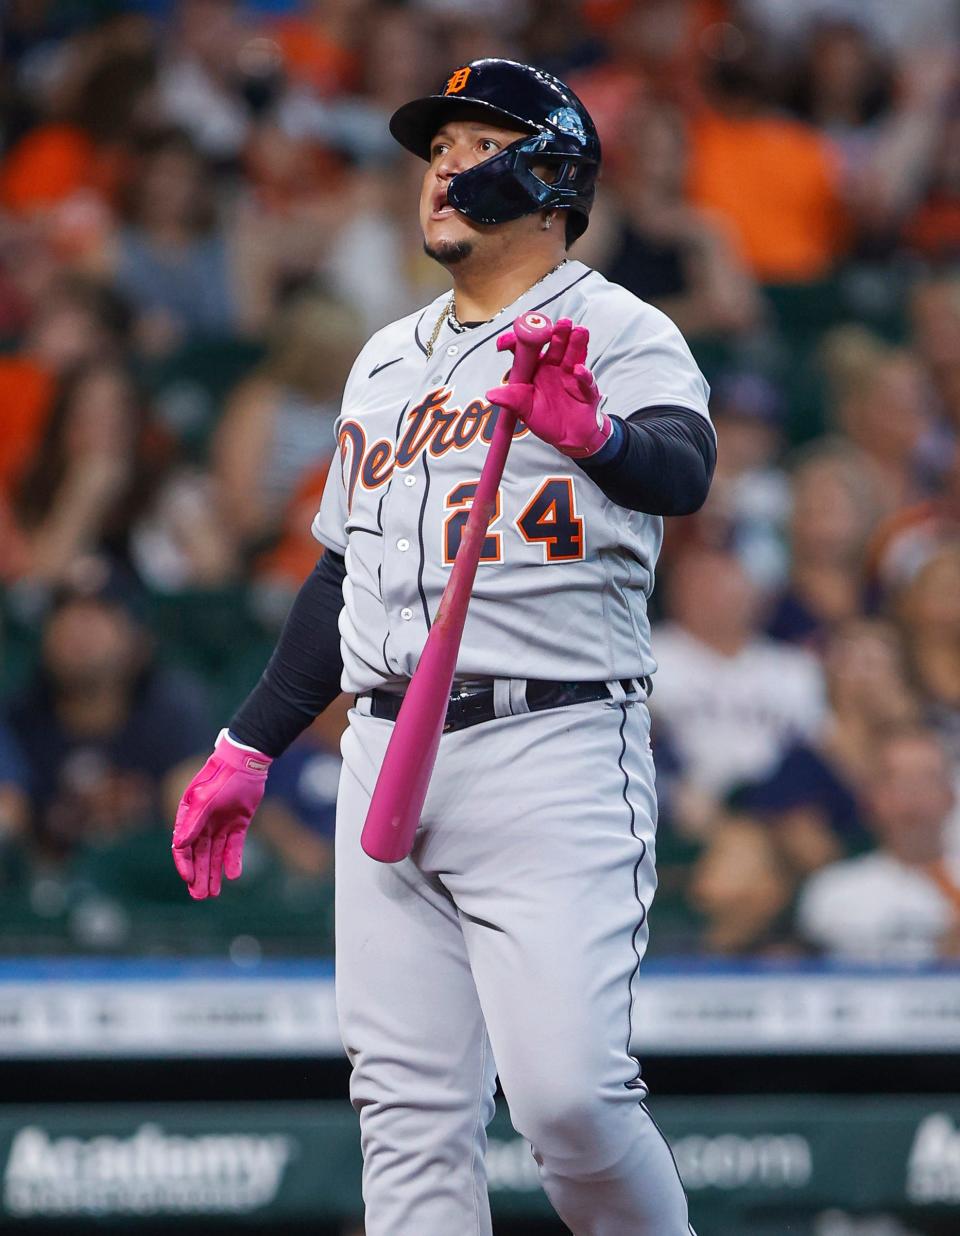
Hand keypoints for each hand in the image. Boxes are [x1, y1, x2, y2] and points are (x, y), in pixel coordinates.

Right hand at [171, 732, 271, 899]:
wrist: (245, 762)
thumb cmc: (220, 778)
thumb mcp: (205, 800)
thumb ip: (193, 822)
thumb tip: (179, 845)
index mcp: (189, 818)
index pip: (183, 847)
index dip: (185, 865)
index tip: (189, 879)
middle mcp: (203, 824)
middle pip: (200, 856)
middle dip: (199, 876)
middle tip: (200, 897)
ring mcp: (221, 824)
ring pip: (215, 855)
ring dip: (214, 873)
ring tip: (212, 894)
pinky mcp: (238, 824)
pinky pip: (234, 846)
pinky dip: (233, 861)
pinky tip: (233, 876)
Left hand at [486, 318, 610, 458]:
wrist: (570, 437)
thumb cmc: (547, 420)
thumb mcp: (524, 410)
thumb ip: (511, 400)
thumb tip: (491, 394)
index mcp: (536, 369)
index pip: (526, 349)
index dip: (516, 341)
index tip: (504, 343)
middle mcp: (553, 367)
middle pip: (555, 345)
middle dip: (557, 334)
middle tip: (560, 323)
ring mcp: (570, 375)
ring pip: (573, 355)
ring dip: (576, 343)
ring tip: (578, 331)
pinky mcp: (586, 388)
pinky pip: (585, 379)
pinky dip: (583, 374)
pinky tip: (579, 370)